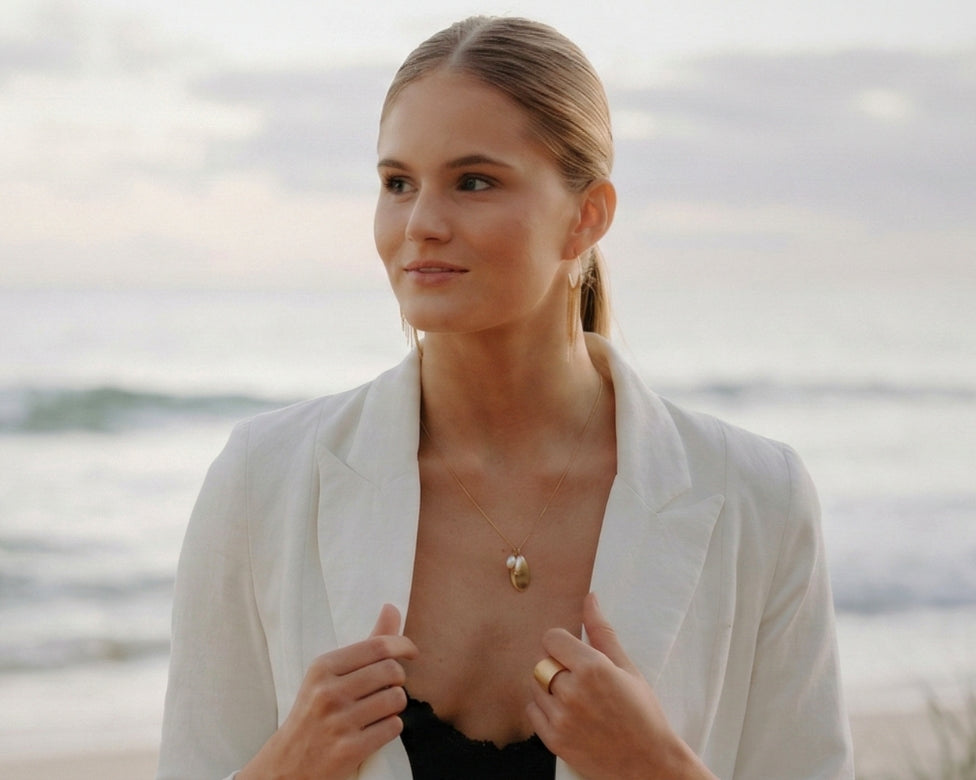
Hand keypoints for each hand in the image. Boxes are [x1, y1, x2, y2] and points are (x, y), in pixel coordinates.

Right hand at [238, 604, 417, 779]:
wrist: (287, 765)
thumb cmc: (314, 712)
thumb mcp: (330, 675)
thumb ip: (366, 643)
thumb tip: (392, 608)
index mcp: (322, 667)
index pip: (378, 646)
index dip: (403, 645)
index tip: (411, 652)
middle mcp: (328, 693)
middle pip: (392, 671)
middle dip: (398, 679)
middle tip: (388, 687)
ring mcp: (338, 723)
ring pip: (396, 700)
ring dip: (395, 705)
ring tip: (379, 710)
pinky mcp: (349, 750)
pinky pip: (393, 727)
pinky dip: (390, 727)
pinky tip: (374, 730)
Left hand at [526, 593, 714, 779]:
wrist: (648, 764)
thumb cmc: (643, 713)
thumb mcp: (627, 668)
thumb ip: (603, 632)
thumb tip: (590, 598)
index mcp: (592, 668)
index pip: (551, 638)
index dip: (561, 643)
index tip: (573, 652)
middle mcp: (572, 691)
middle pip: (541, 660)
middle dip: (555, 663)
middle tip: (577, 677)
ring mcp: (561, 717)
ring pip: (534, 684)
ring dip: (548, 686)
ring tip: (574, 696)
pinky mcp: (554, 740)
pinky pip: (532, 710)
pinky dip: (543, 708)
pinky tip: (566, 713)